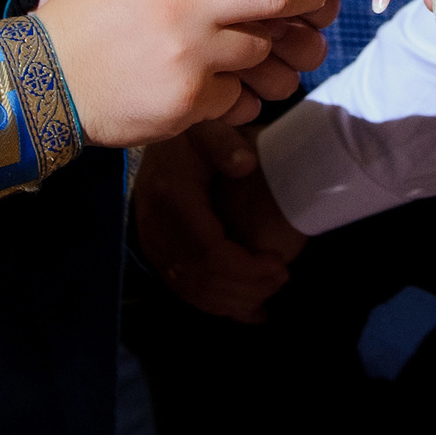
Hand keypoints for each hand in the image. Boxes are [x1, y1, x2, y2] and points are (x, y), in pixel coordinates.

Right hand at [33, 0, 331, 146]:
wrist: (44, 78)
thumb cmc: (95, 16)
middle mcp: (186, 1)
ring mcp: (191, 53)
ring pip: (265, 48)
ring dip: (272, 51)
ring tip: (259, 49)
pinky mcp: (190, 99)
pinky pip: (240, 94)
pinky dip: (236, 93)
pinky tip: (214, 88)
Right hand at [133, 122, 290, 322]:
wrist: (158, 134)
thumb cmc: (192, 131)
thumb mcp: (208, 125)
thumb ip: (226, 143)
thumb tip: (246, 165)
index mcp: (171, 198)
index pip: (208, 252)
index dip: (246, 268)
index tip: (280, 264)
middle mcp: (155, 227)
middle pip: (201, 278)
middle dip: (246, 287)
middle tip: (283, 278)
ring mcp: (153, 242)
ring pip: (192, 289)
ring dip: (234, 300)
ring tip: (270, 292)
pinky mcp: (157, 251)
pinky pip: (184, 288)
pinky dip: (218, 303)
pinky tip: (249, 309)